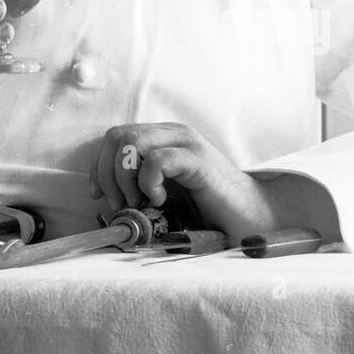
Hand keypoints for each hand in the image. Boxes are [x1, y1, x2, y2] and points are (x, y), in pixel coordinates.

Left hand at [89, 122, 320, 242]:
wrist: (254, 220)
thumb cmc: (208, 213)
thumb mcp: (165, 197)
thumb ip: (138, 189)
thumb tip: (103, 200)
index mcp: (162, 138)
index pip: (114, 137)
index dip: (99, 167)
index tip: (101, 197)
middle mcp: (172, 133)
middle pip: (117, 136)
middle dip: (107, 174)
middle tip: (120, 205)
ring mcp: (186, 143)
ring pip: (131, 142)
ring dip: (124, 178)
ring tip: (139, 203)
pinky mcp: (198, 159)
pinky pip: (157, 159)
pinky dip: (148, 182)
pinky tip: (160, 200)